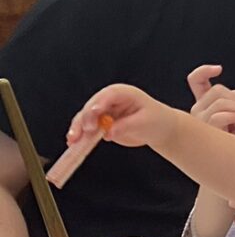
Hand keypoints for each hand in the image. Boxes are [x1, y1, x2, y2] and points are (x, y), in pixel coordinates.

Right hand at [65, 84, 182, 150]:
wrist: (159, 128)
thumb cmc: (156, 120)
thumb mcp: (145, 122)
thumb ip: (126, 126)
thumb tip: (108, 133)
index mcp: (122, 93)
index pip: (108, 95)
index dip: (100, 103)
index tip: (95, 113)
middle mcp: (108, 100)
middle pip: (91, 107)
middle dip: (85, 119)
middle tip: (85, 130)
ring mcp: (102, 112)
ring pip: (85, 119)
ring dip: (78, 129)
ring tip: (73, 140)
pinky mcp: (99, 124)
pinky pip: (86, 129)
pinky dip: (80, 136)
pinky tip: (74, 143)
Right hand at [187, 64, 234, 137]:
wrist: (234, 163)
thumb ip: (234, 101)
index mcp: (203, 105)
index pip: (195, 81)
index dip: (204, 71)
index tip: (219, 69)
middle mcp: (196, 111)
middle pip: (219, 89)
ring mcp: (199, 121)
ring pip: (223, 101)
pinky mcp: (205, 130)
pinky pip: (223, 115)